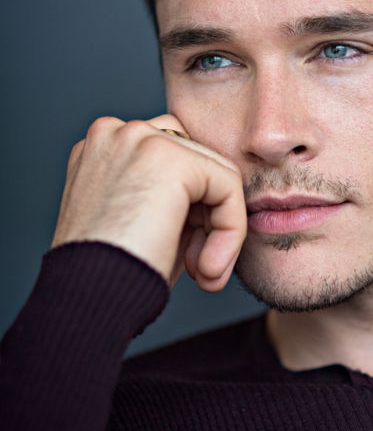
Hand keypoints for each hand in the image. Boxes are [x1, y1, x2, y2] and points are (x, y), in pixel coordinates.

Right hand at [51, 115, 246, 291]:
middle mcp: (116, 134)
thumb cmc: (111, 275)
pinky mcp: (170, 158)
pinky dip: (230, 230)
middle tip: (201, 269)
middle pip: (198, 161)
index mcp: (103, 149)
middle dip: (208, 220)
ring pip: (217, 174)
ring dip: (222, 229)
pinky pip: (228, 186)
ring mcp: (140, 138)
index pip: (174, 161)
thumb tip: (221, 203)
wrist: (86, 297)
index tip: (190, 260)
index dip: (192, 213)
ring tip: (205, 273)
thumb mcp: (143, 227)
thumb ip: (177, 201)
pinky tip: (209, 267)